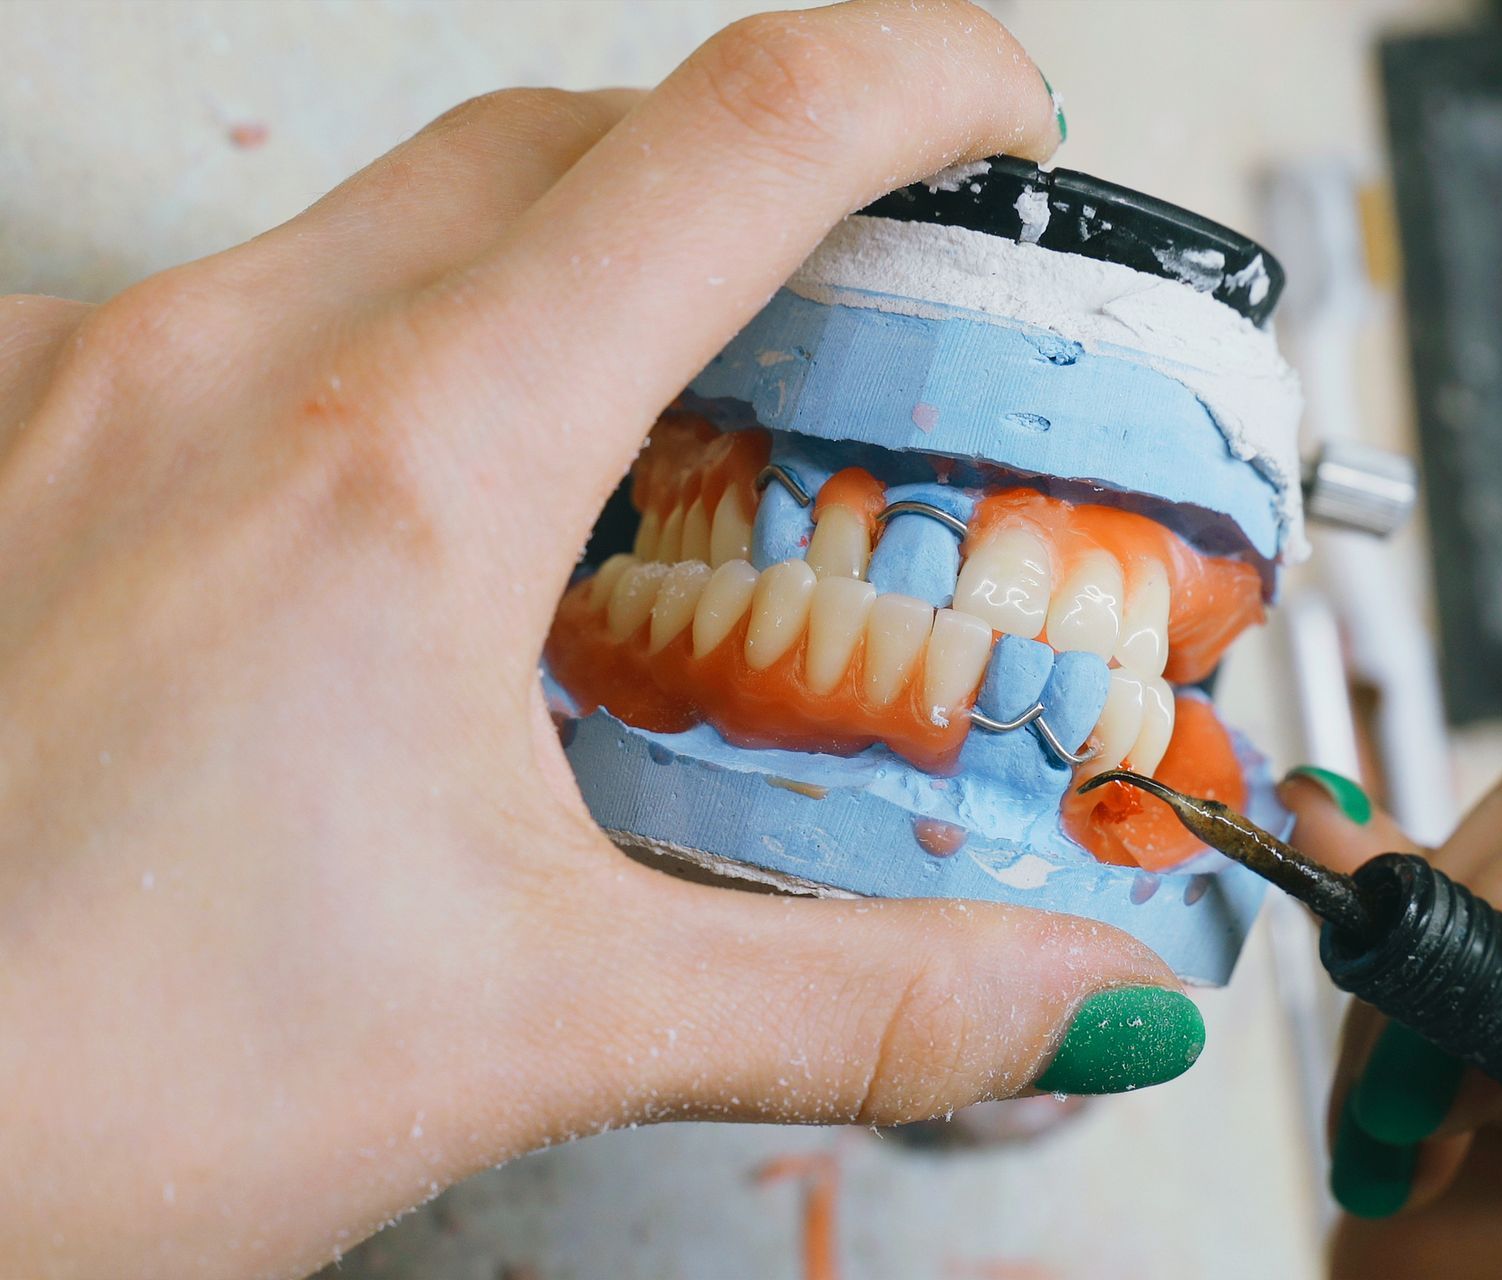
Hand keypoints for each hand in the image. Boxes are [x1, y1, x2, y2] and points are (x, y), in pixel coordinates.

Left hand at [0, 5, 1197, 1275]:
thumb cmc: (77, 1082)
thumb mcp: (537, 1029)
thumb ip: (856, 1000)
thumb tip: (1075, 1002)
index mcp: (394, 470)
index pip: (729, 149)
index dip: (912, 82)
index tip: (998, 114)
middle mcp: (213, 365)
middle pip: (567, 137)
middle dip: (749, 172)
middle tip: (856, 287)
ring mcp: (74, 377)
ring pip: (393, 211)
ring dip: (560, 268)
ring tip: (647, 425)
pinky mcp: (0, 437)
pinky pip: (248, 309)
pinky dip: (391, 355)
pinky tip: (408, 508)